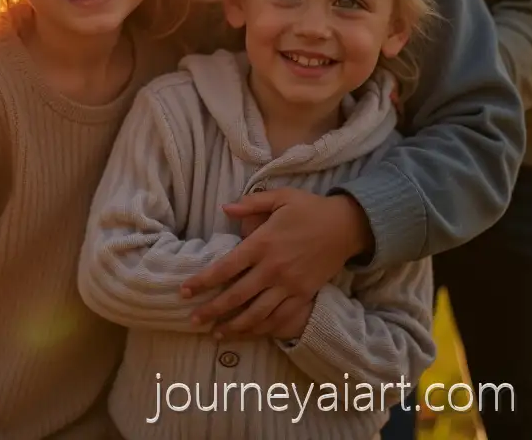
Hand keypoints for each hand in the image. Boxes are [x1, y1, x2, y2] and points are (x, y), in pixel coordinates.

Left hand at [181, 190, 371, 335]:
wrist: (346, 226)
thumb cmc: (309, 208)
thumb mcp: (280, 196)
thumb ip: (250, 203)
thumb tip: (224, 208)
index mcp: (263, 243)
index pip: (226, 267)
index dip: (203, 281)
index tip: (185, 291)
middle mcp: (273, 268)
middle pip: (237, 295)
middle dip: (212, 309)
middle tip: (192, 320)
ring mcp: (289, 285)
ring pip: (257, 313)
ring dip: (234, 326)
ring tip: (215, 333)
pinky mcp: (304, 295)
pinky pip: (280, 318)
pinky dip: (262, 329)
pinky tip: (248, 334)